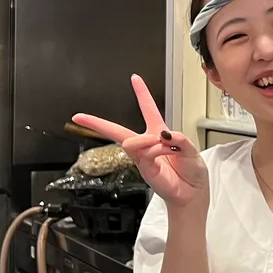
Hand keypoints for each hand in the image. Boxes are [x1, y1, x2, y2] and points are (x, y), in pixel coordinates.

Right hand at [73, 75, 209, 210]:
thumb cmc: (191, 172)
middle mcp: (148, 144)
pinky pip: (144, 154)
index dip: (142, 93)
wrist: (193, 194)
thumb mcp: (190, 148)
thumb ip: (179, 139)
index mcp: (160, 133)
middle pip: (118, 130)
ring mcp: (144, 157)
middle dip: (97, 123)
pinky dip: (156, 149)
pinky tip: (167, 151)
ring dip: (147, 139)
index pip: (149, 109)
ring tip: (163, 144)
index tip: (135, 78)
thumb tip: (164, 135)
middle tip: (80, 116)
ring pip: (131, 141)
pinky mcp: (144, 169)